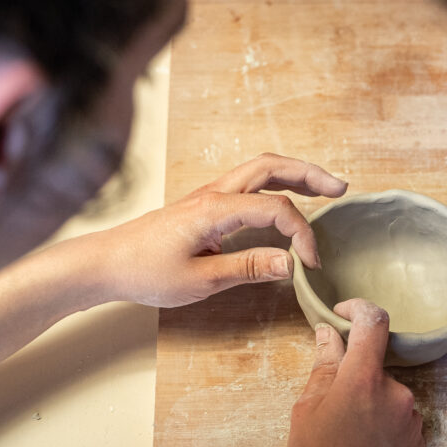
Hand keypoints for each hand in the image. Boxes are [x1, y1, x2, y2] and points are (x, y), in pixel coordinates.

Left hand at [96, 153, 346, 306]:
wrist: (107, 262)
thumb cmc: (146, 271)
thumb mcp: (199, 280)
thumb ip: (248, 268)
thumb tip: (291, 264)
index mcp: (215, 209)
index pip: (275, 209)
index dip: (301, 234)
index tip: (310, 263)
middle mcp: (215, 193)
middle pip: (271, 167)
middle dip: (310, 174)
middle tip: (340, 188)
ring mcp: (211, 194)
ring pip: (261, 170)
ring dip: (295, 175)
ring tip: (325, 188)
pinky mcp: (208, 203)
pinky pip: (250, 184)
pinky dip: (277, 185)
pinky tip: (289, 199)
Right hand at [281, 299, 424, 446]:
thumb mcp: (306, 411)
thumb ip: (323, 366)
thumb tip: (328, 334)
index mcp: (363, 380)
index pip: (372, 322)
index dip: (358, 308)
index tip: (343, 311)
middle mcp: (396, 393)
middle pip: (375, 366)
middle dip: (353, 377)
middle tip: (329, 408)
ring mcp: (412, 420)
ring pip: (386, 395)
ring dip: (368, 404)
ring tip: (345, 439)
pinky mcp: (420, 443)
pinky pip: (399, 419)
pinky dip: (382, 424)